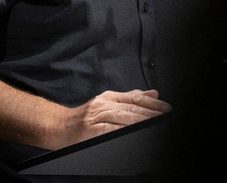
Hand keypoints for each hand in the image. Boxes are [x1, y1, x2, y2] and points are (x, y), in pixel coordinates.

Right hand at [57, 89, 171, 147]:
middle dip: (150, 113)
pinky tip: (133, 132)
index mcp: (109, 97)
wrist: (59, 126)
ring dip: (140, 121)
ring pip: (122, 117)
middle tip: (165, 116)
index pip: (134, 98)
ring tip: (154, 123)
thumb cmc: (85, 118)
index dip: (152, 103)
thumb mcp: (106, 103)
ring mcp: (96, 116)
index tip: (167, 108)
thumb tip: (154, 93)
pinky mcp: (91, 130)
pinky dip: (122, 131)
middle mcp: (103, 104)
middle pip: (131, 107)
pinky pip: (109, 130)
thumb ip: (130, 98)